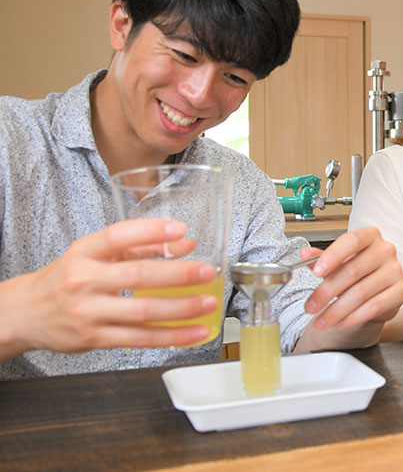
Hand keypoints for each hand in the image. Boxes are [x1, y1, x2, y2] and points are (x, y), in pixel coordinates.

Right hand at [6, 219, 218, 356]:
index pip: (118, 236)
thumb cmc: (69, 277)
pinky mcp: (96, 339)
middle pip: (136, 276)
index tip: (180, 229)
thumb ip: (142, 245)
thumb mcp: (97, 253)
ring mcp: (89, 313)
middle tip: (207, 272)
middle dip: (178, 275)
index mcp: (84, 252)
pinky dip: (172, 336)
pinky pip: (141, 338)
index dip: (150, 232)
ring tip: (208, 302)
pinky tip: (195, 332)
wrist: (28, 313)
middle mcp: (84, 281)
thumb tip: (185, 242)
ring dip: (181, 308)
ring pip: (142, 312)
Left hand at [302, 226, 402, 331]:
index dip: (333, 256)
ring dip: (336, 310)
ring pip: (361, 292)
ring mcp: (395, 270)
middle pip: (353, 270)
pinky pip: (374, 306)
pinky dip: (353, 317)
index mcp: (370, 236)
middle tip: (310, 306)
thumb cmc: (359, 270)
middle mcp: (385, 250)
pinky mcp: (401, 291)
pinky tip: (340, 322)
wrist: (380, 289)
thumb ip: (321, 258)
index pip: (352, 241)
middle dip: (326, 292)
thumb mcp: (339, 261)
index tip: (316, 272)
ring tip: (322, 320)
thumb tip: (305, 254)